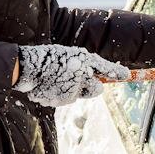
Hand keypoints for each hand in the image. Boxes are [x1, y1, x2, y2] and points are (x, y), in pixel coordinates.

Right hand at [12, 44, 129, 107]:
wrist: (27, 67)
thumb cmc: (48, 58)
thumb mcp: (68, 55)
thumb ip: (83, 65)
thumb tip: (99, 77)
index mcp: (82, 60)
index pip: (105, 68)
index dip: (117, 73)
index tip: (128, 75)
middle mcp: (81, 74)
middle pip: (97, 89)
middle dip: (91, 86)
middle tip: (77, 79)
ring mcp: (72, 89)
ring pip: (80, 95)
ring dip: (73, 90)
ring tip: (58, 79)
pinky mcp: (63, 99)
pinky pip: (67, 99)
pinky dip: (61, 94)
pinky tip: (52, 85)